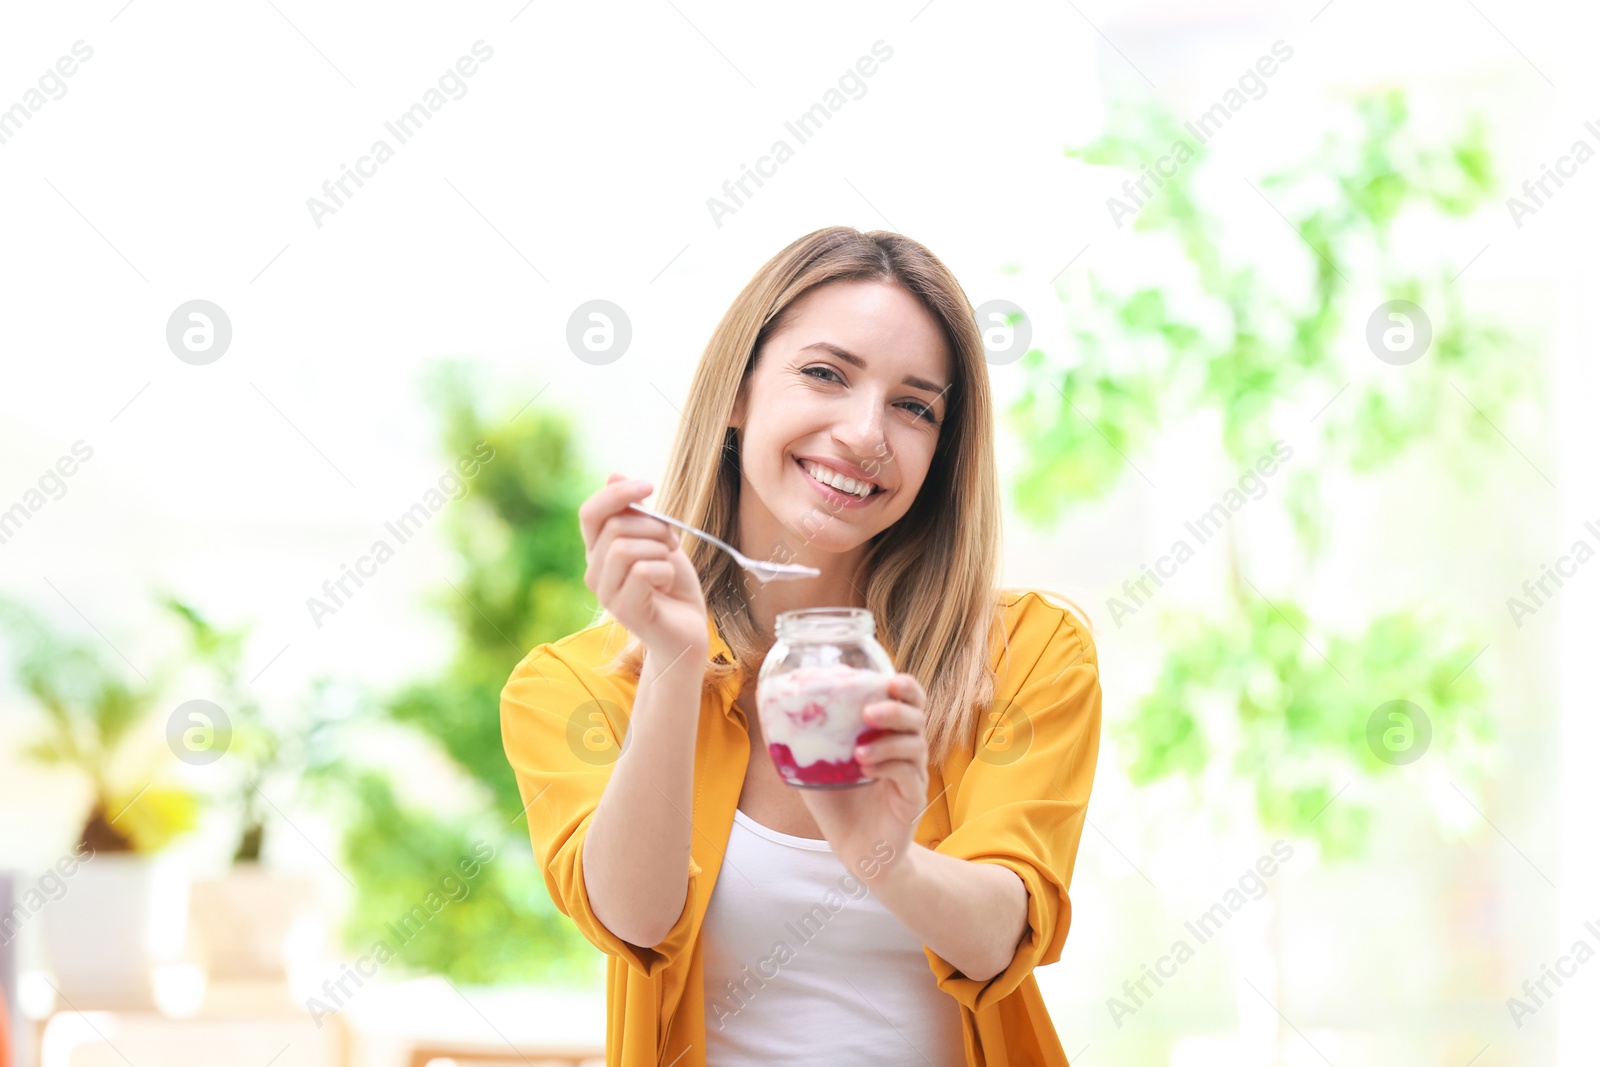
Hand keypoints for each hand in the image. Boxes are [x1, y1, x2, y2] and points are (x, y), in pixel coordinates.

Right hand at [578, 473, 707, 657]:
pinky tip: (666, 585)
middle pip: (614, 527)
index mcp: (599, 551)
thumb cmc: (673, 585)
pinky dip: (664, 572)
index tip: (649, 486)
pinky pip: (641, 571)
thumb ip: (636, 514)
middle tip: (673, 544)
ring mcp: (606, 593)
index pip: (590, 512)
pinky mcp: (623, 610)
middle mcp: (595, 571)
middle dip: (654, 526)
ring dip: (659, 550)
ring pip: (624, 548)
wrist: (688, 630)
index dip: (617, 494)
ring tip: (668, 567)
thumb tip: (614, 475)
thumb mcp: (657, 540)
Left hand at [798, 672, 930, 886]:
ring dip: (887, 741)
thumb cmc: (841, 807)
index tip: (887, 678)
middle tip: (868, 711)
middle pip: (917, 717)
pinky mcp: (913, 800)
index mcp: (889, 736)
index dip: (904, 687)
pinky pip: (908, 775)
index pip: (908, 702)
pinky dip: (888, 766)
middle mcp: (907, 751)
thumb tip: (773, 709)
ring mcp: (913, 775)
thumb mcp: (817, 769)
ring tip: (858, 749)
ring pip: (915, 744)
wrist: (858, 853)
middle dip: (896, 708)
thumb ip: (805, 742)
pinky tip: (865, 770)